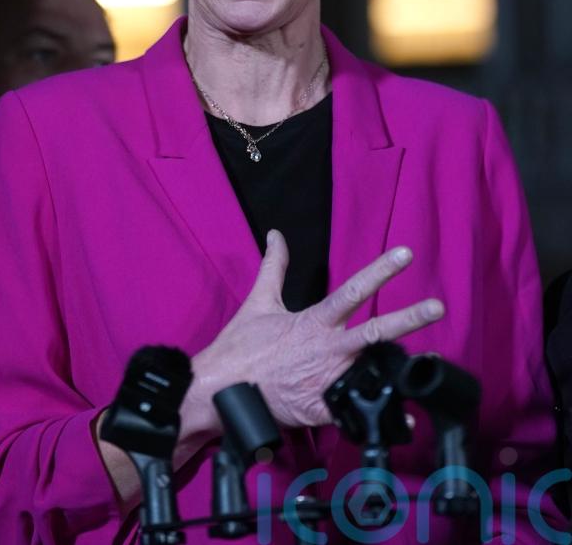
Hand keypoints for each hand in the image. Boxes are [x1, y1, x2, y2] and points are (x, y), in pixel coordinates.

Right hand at [187, 229, 443, 431]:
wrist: (218, 389)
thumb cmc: (240, 347)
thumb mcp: (258, 301)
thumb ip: (274, 266)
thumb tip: (276, 234)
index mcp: (315, 321)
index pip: (353, 291)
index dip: (381, 270)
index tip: (405, 254)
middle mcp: (327, 349)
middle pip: (375, 331)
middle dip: (408, 318)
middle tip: (437, 307)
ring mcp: (325, 380)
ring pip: (371, 374)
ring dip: (400, 373)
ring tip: (427, 371)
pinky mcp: (320, 410)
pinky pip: (354, 414)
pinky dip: (379, 418)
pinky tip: (402, 421)